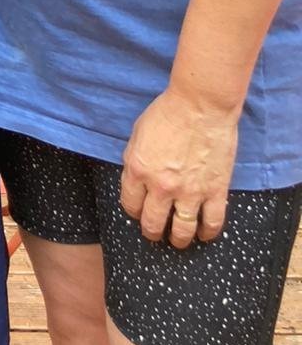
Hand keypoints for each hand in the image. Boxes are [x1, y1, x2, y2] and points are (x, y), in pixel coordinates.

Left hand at [120, 87, 236, 248]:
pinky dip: (208, 233)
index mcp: (138, 170)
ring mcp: (190, 192)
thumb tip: (135, 179)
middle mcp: (161, 187)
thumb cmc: (168, 112)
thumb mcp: (138, 134)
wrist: (201, 105)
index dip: (133, 211)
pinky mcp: (215, 191)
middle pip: (152, 223)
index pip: (130, 204)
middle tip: (154, 233)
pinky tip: (204, 234)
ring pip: (181, 231)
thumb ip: (135, 160)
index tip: (138, 212)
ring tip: (177, 240)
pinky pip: (212, 223)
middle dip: (151, 232)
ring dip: (178, 239)